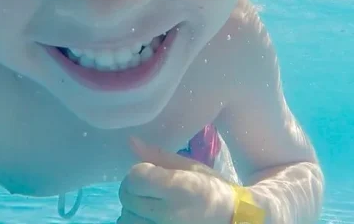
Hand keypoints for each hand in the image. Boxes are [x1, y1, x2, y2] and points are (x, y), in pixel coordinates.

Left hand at [118, 137, 234, 223]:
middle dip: (133, 188)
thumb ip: (158, 156)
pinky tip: (150, 216)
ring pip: (125, 218)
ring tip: (150, 204)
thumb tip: (131, 141)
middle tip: (149, 186)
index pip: (135, 177)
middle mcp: (166, 215)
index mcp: (177, 189)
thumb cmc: (212, 189)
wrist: (231, 219)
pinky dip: (136, 221)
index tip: (151, 171)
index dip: (140, 171)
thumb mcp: (189, 166)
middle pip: (126, 197)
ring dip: (132, 208)